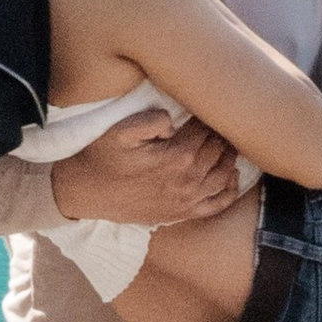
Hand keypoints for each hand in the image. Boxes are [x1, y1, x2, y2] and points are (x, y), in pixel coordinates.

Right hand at [51, 109, 241, 227]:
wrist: (87, 192)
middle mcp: (187, 181)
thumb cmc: (103, 158)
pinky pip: (217, 204)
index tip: (204, 108)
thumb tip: (174, 121)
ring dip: (230, 158)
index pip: (205, 132)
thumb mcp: (120, 130)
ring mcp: (187, 200)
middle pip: (217, 152)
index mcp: (176, 157)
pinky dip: (230, 190)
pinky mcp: (182, 214)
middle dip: (221, 135)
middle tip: (219, 122)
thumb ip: (151, 120)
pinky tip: (233, 177)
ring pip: (223, 176)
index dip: (207, 118)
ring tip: (228, 144)